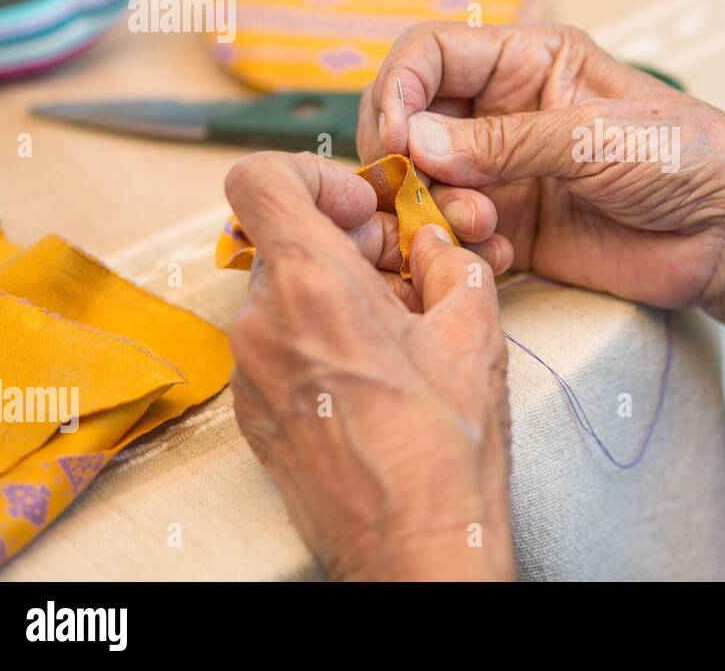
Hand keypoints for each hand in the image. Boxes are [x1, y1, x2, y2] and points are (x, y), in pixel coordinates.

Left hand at [223, 151, 512, 580]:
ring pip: (285, 293)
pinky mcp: (254, 413)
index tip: (364, 209)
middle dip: (349, 242)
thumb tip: (431, 245)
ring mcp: (251, 373)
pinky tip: (378, 369)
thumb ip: (450, 262)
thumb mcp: (473, 331)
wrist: (414, 547)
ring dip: (339, 290)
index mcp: (313, 286)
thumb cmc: (444, 449)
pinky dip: (322, 335)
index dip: (314, 176)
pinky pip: (280, 343)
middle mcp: (263, 324)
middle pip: (286, 239)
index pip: (259, 180)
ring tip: (403, 326)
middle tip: (408, 270)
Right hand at [356, 22, 724, 308]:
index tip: (395, 138)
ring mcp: (506, 172)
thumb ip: (504, 141)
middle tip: (422, 191)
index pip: (430, 53)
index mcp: (529, 60)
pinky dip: (460, 246)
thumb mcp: (594, 137)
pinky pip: (455, 234)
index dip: (398, 88)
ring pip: (424, 182)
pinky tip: (502, 256)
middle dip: (406, 157)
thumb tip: (411, 141)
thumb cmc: (684, 159)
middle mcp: (505, 111)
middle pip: (411, 119)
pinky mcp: (513, 229)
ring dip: (434, 206)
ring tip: (483, 225)